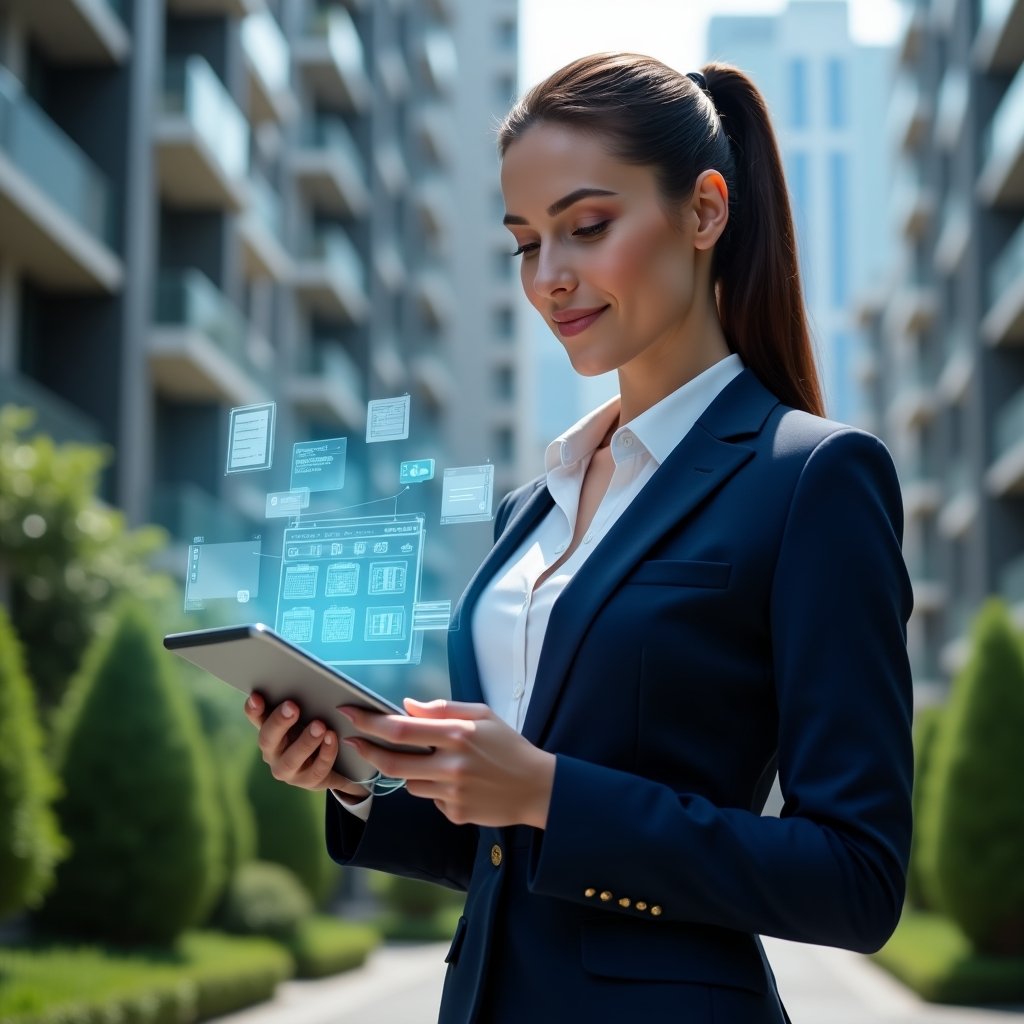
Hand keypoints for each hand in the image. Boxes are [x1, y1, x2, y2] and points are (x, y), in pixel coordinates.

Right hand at [244, 692, 368, 800]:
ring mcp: (289, 770)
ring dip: (305, 741)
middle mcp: (273, 751)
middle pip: (268, 739)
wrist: (333, 763)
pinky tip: (332, 739)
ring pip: (291, 759)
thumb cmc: (313, 729)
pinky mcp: (308, 782)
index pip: (256, 717)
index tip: (256, 696)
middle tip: (292, 706)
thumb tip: (305, 678)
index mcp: (270, 730)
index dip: (254, 709)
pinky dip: (326, 753)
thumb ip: (300, 702)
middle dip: (279, 722)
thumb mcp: (307, 715)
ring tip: (320, 725)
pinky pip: (316, 770)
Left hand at [339, 699, 555, 828]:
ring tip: (435, 763)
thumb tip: (407, 706)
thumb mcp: (482, 715)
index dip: (370, 722)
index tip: (350, 714)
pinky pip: (430, 799)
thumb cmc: (509, 746)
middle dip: (368, 751)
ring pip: (410, 783)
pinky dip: (435, 790)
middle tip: (353, 742)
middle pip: (393, 763)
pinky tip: (459, 784)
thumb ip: (443, 709)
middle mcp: (452, 764)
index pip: (401, 729)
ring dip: (410, 772)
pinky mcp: (455, 813)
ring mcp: (452, 792)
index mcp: (457, 734)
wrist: (537, 787)